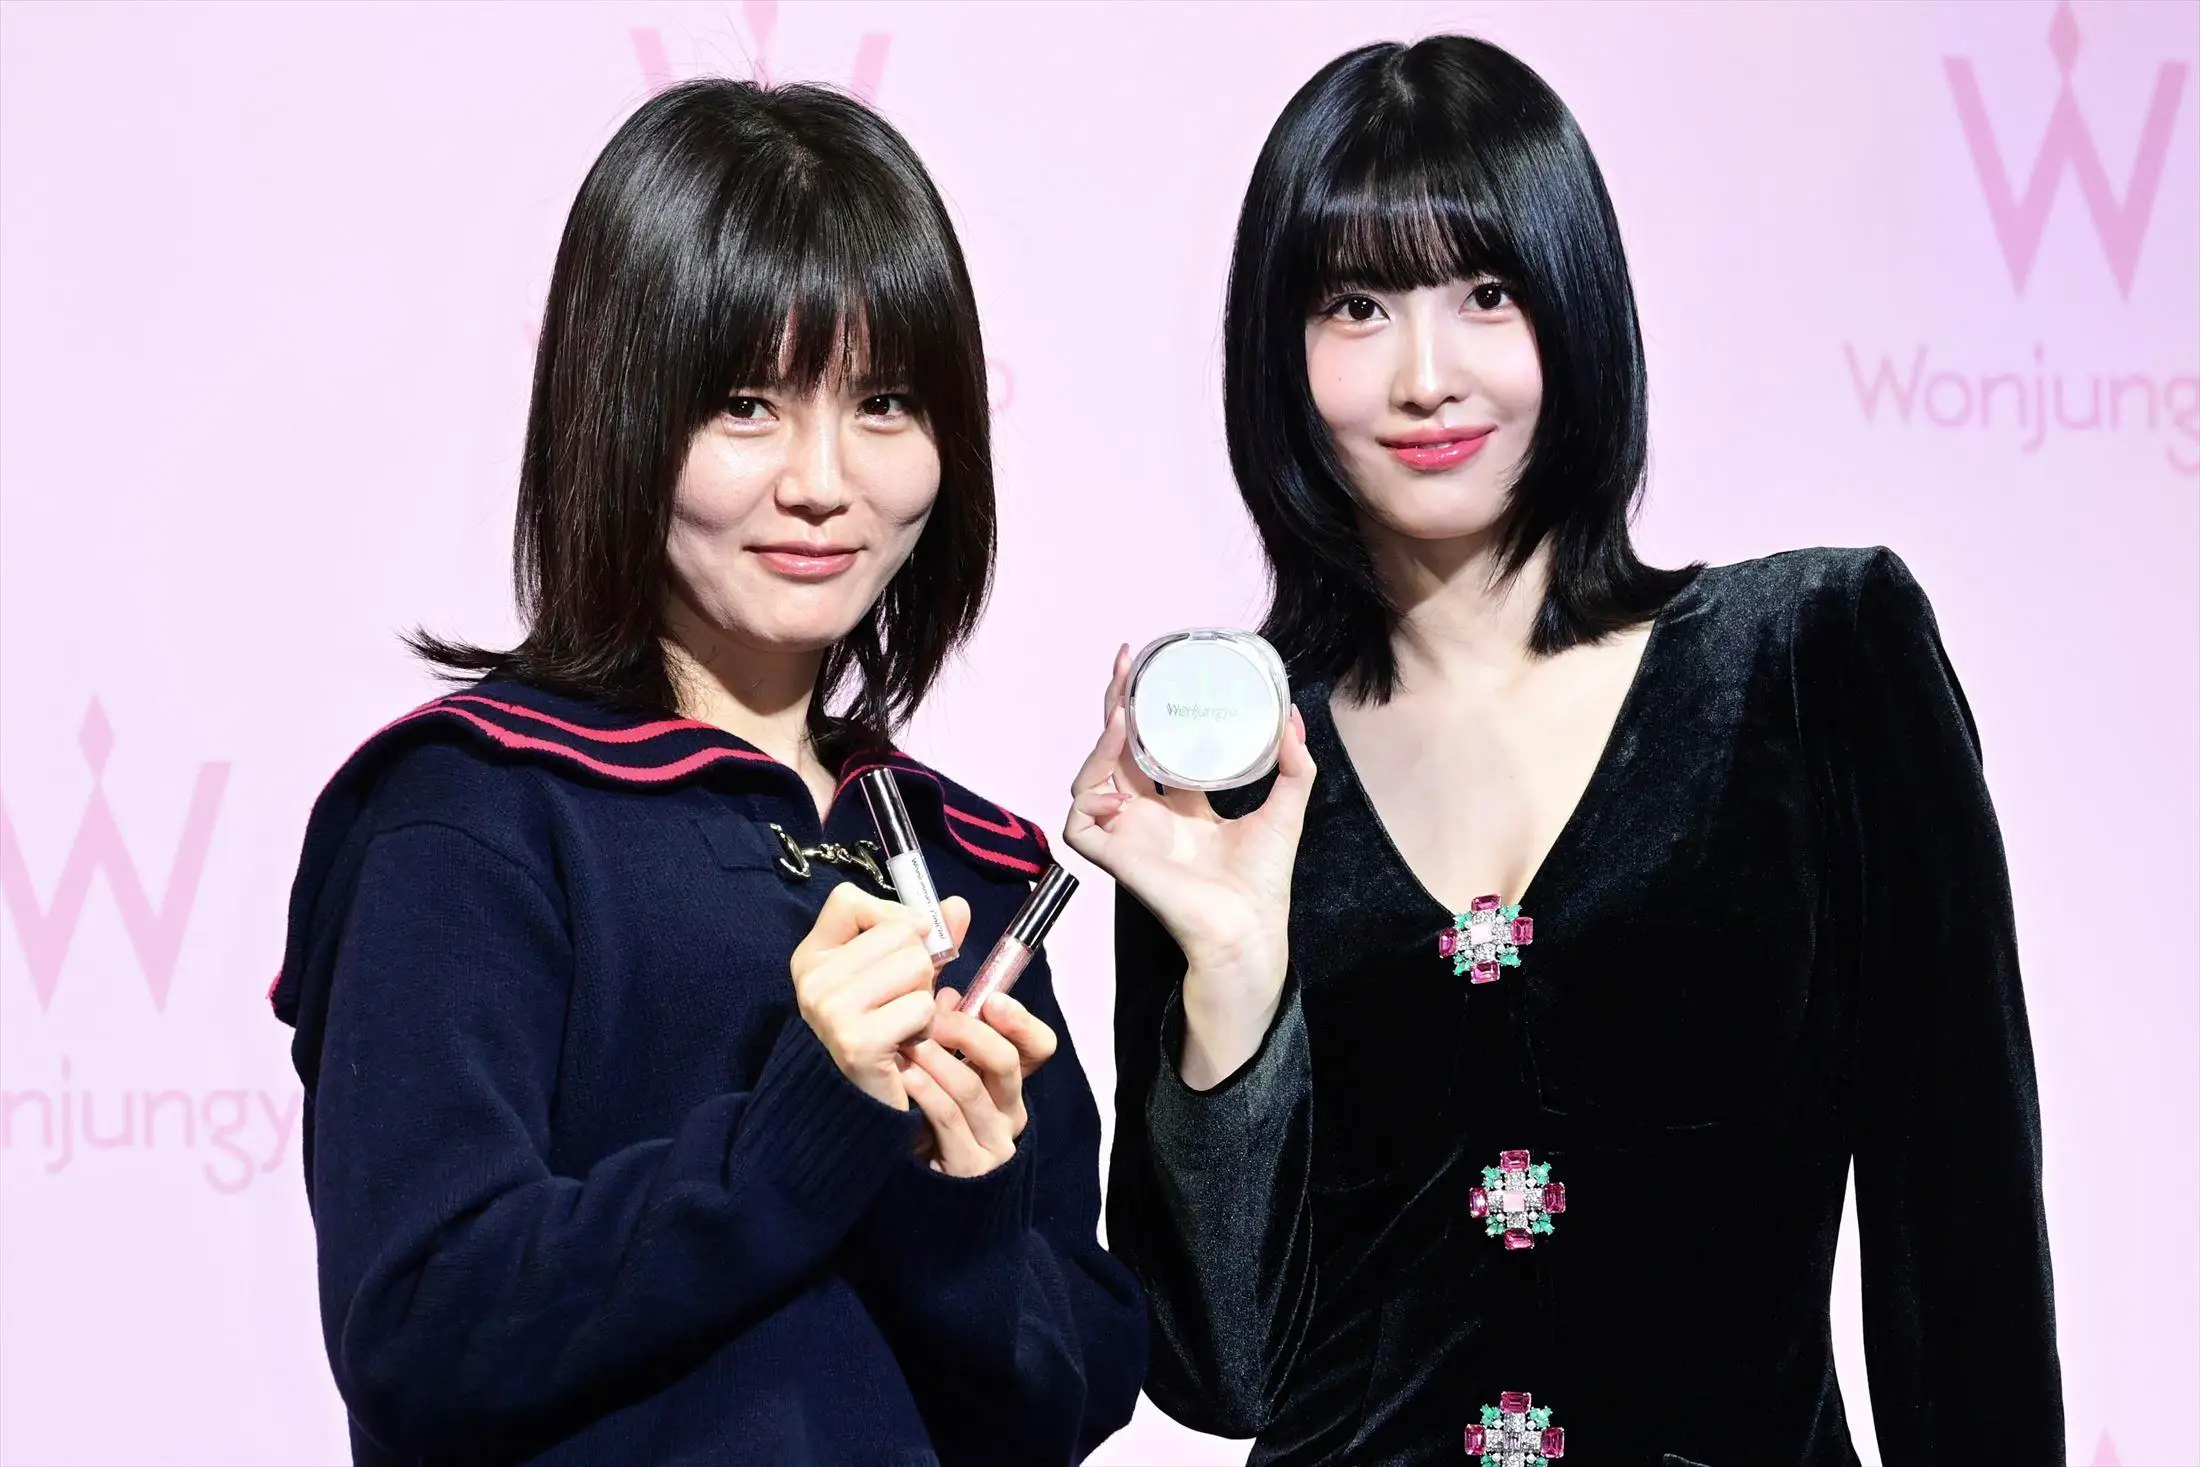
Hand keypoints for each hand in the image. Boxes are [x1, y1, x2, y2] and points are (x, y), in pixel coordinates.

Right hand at [790, 882, 972, 1110]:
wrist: (869, 1104)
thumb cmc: (887, 1031)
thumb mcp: (901, 975)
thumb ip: (927, 939)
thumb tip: (958, 905)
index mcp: (812, 955)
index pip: (848, 899)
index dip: (888, 915)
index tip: (901, 945)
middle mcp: (811, 978)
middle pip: (899, 932)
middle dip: (919, 967)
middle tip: (900, 1002)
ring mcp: (830, 1008)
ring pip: (915, 966)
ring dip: (925, 997)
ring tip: (904, 1023)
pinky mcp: (856, 1040)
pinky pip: (922, 1007)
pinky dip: (927, 1027)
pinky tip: (907, 1044)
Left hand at [898, 987, 1058, 1176]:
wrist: (927, 1201)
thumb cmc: (932, 1126)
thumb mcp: (947, 1079)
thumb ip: (952, 1039)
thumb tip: (946, 996)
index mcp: (1011, 1086)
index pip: (1039, 1046)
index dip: (1020, 1021)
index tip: (991, 999)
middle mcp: (1010, 1113)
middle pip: (1005, 1061)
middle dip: (967, 1032)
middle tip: (933, 1018)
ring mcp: (993, 1142)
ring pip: (971, 1088)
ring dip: (937, 1059)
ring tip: (909, 1043)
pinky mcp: (969, 1166)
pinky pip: (948, 1119)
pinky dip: (926, 1092)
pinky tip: (905, 1076)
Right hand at [1063, 644, 1315, 1084]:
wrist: (1247, 927)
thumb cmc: (1262, 882)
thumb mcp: (1286, 807)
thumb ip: (1293, 764)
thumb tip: (1292, 717)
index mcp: (1182, 807)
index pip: (1154, 748)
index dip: (1150, 710)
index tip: (1155, 668)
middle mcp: (1148, 816)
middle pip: (1119, 749)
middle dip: (1117, 703)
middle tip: (1128, 660)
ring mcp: (1126, 833)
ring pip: (1092, 774)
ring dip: (1102, 738)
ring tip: (1124, 705)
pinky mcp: (1110, 853)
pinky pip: (1081, 810)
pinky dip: (1091, 780)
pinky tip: (1118, 753)